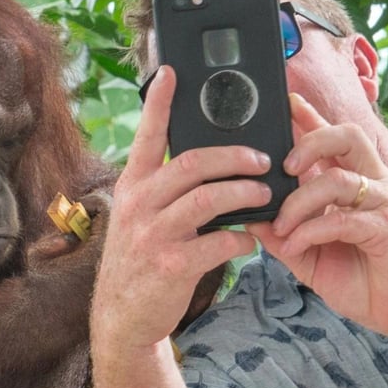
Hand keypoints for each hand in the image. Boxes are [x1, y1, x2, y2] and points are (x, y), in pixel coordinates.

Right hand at [91, 66, 271, 351]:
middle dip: (234, 156)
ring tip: (264, 194)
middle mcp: (140, 205)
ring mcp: (153, 235)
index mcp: (133, 186)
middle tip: (262, 158)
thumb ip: (165, 189)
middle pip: (192, 164)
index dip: (160, 102)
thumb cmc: (142, 259)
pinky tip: (249, 240)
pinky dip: (240, 239)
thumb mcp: (140, 217)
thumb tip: (209, 163)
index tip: (174, 72)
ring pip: (208, 199)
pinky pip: (217, 243)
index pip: (147, 135)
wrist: (123, 316)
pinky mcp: (171, 266)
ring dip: (244, 193)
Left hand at [246, 95, 387, 342]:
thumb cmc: (358, 278)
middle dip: (311, 140)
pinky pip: (343, 218)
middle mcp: (372, 183)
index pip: (332, 138)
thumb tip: (246, 215)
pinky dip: (311, 231)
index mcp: (354, 182)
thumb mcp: (307, 253)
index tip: (285, 101)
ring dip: (300, 202)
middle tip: (284, 166)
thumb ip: (280, 233)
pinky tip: (296, 245)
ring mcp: (384, 203)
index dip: (310, 116)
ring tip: (282, 227)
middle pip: (348, 135)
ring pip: (338, 178)